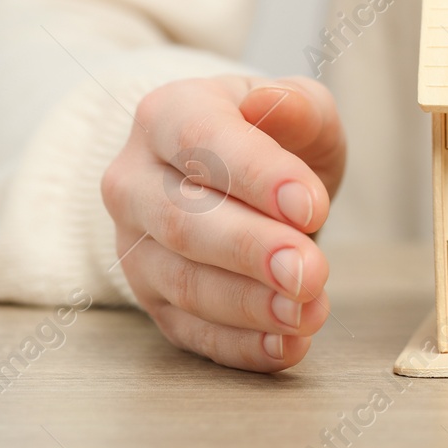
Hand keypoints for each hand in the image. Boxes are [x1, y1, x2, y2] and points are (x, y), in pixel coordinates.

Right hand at [101, 75, 344, 371]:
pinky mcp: (150, 298)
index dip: (258, 176)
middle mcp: (135, 179)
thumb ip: (298, 106)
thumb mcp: (300, 108)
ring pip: (182, 282)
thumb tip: (269, 101)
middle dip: (252, 251)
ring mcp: (135, 244)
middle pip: (184, 221)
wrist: (236, 176)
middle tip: (310, 272)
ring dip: (249, 305)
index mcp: (169, 114)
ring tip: (308, 311)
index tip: (312, 207)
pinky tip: (286, 345)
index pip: (202, 140)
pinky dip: (239, 344)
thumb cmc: (272, 137)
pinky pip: (187, 330)